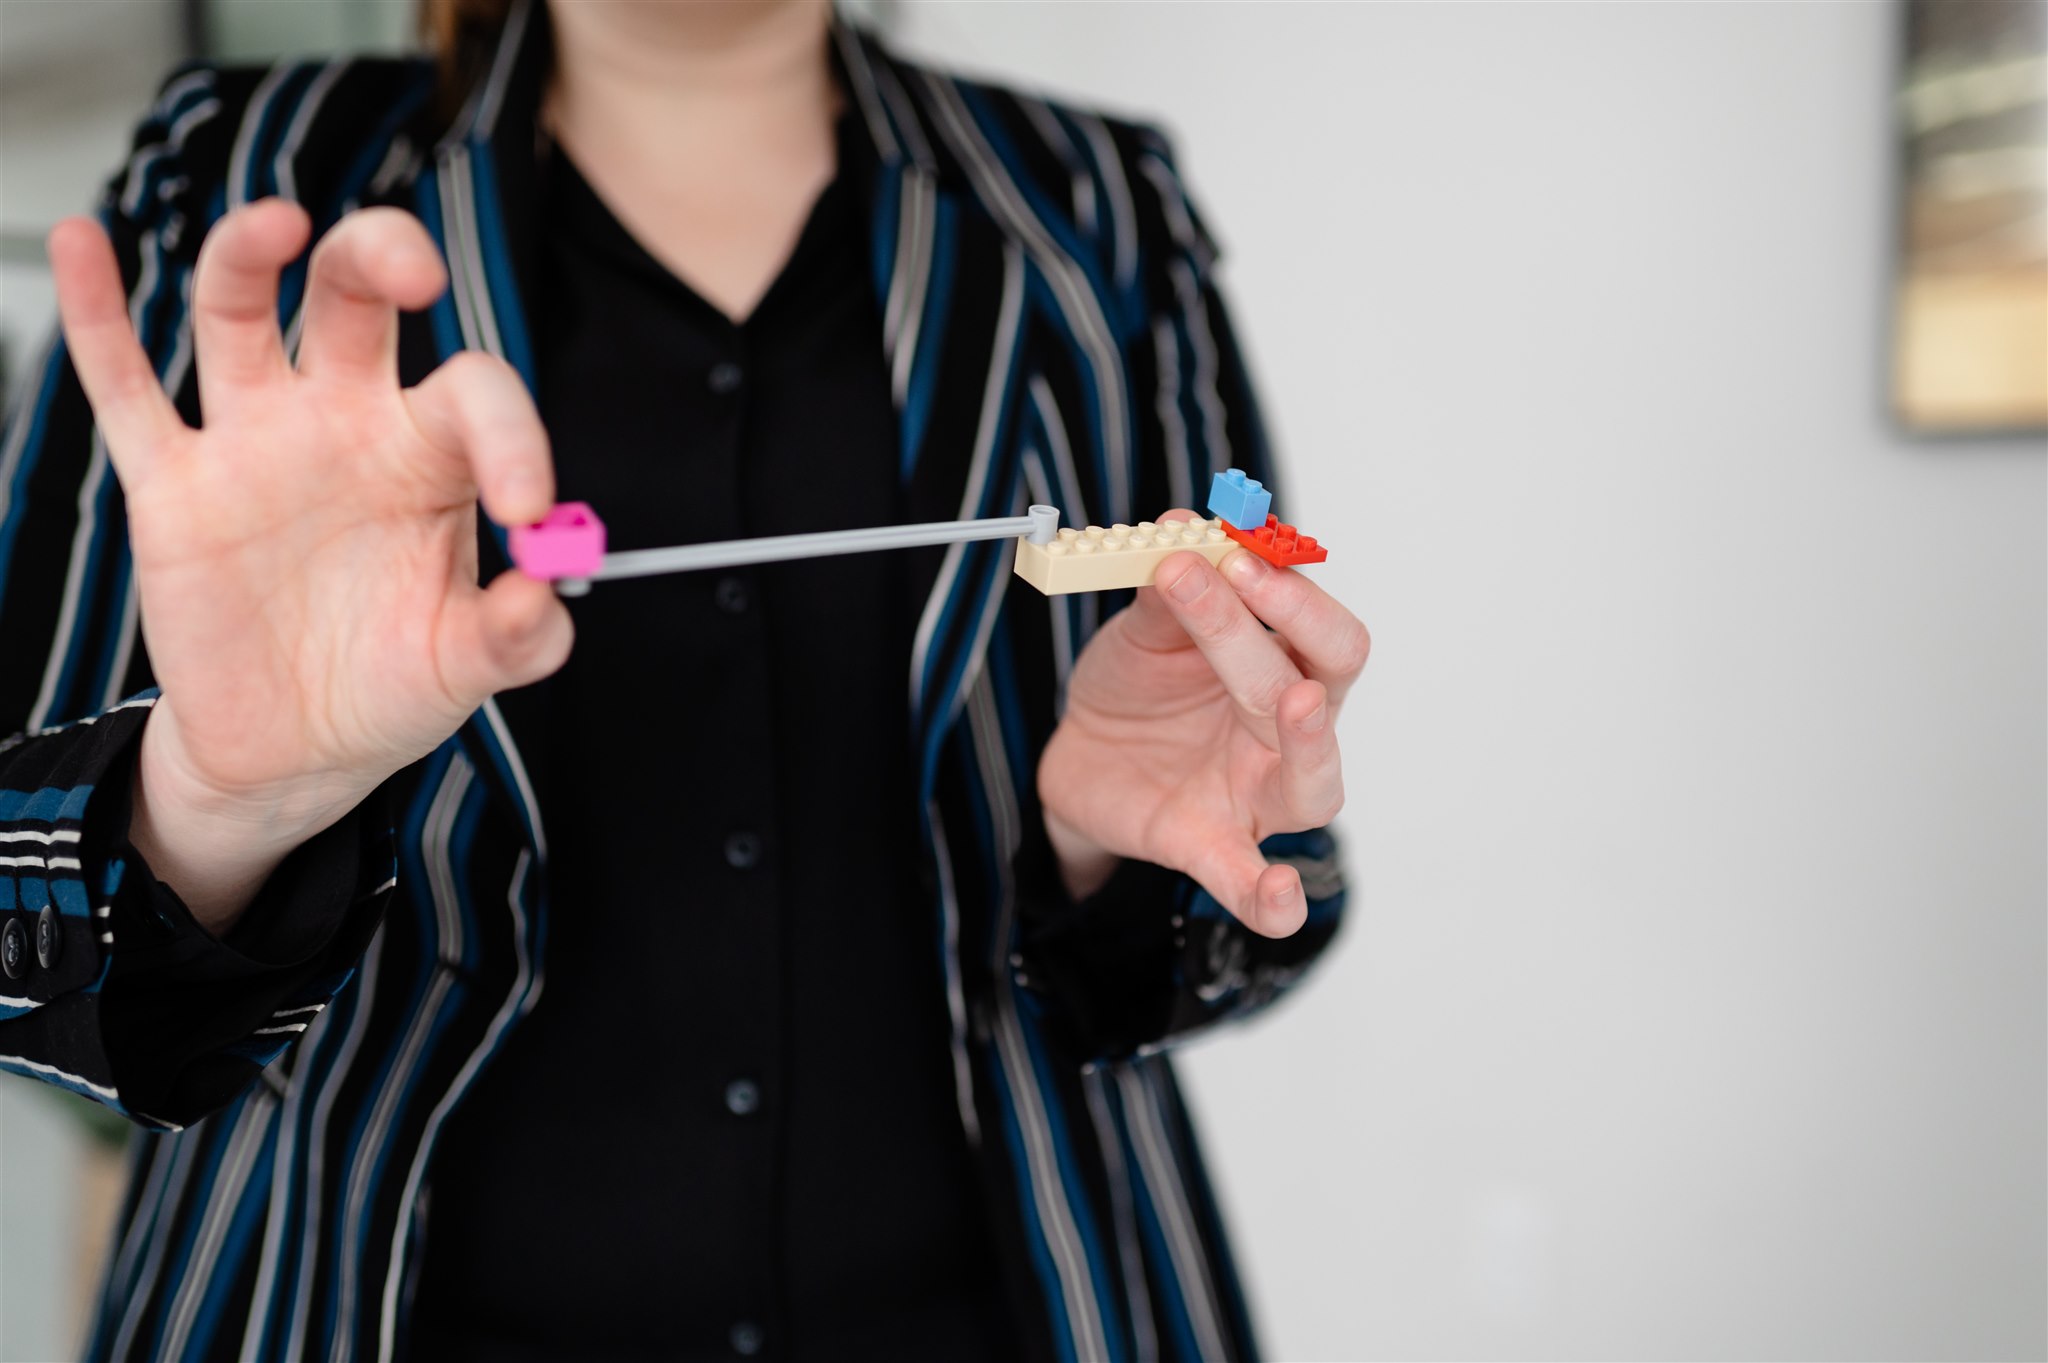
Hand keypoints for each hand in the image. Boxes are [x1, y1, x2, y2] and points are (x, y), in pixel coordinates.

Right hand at [51, 201, 570, 922]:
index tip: (526, 509)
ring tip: (280, 225)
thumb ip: (519, 635)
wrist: (297, 750)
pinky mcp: (171, 484)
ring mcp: (253, 441)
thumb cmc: (394, 686)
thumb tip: (544, 590)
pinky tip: (80, 243)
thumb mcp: (467, 668)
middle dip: (382, 255)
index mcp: (427, 453)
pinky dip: (96, 315)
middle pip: (356, 296)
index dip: (512, 435)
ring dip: (250, 256)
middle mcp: (343, 422)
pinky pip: (123, 388)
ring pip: (242, 313)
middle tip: (416, 273)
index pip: (475, 395)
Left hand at [1038, 524, 1367, 936]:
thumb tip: (1186, 526)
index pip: (1319, 625)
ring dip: (1310, 739)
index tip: (1235, 545)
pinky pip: (1246, 878)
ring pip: (1313, 779)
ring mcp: (1256, 792)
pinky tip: (1280, 898)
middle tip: (1237, 580)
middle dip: (1284, 627)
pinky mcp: (1208, 842)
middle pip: (1323, 679)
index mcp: (1285, 664)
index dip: (1288, 584)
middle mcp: (1287, 729)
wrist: (1084, 750)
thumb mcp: (1144, 628)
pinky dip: (1270, 897)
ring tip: (1298, 701)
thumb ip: (1169, 590)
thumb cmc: (1137, 683)